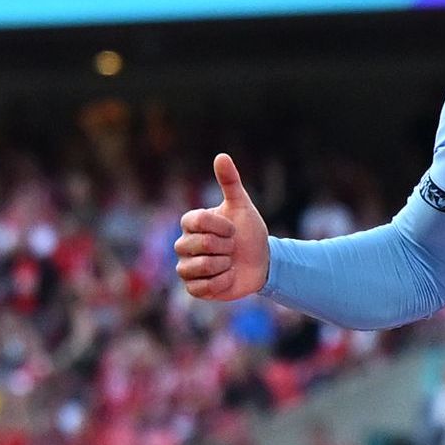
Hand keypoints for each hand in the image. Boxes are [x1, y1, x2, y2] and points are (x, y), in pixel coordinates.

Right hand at [177, 153, 270, 303]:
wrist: (261, 262)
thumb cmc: (248, 232)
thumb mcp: (242, 206)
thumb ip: (230, 182)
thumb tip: (221, 156)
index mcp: (191, 223)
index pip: (198, 221)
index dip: (222, 226)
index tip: (234, 229)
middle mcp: (183, 244)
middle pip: (200, 244)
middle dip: (225, 247)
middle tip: (232, 247)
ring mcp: (186, 267)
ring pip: (199, 267)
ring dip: (224, 265)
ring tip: (230, 262)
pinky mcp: (193, 288)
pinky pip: (203, 287)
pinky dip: (222, 282)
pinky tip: (229, 276)